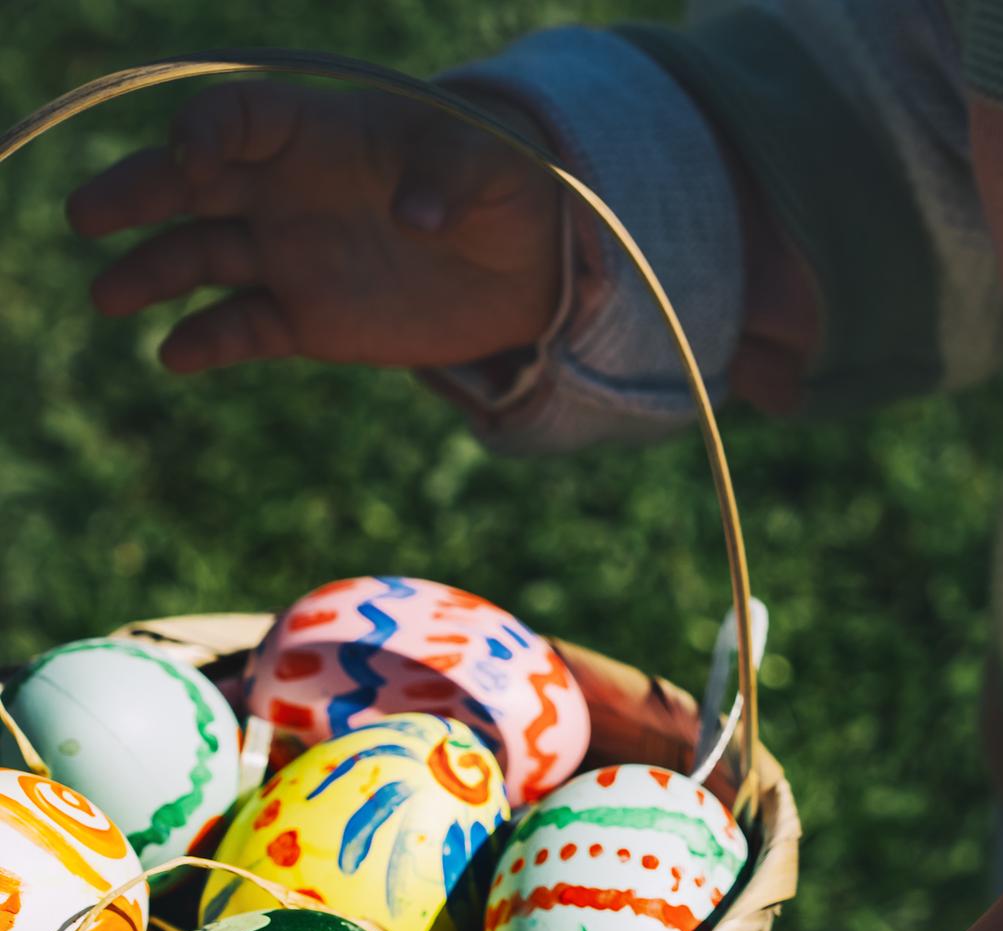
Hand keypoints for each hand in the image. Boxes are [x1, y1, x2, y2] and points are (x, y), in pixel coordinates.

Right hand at [66, 82, 562, 372]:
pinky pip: (241, 328)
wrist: (528, 265)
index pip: (241, 118)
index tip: (192, 158)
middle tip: (87, 216)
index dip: (208, 132)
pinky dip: (207, 341)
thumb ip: (452, 177)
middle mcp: (284, 190)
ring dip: (150, 274)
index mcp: (319, 133)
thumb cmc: (506, 188)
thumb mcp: (494, 168)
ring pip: (199, 257)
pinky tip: (176, 354)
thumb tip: (418, 214)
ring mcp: (288, 254)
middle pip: (191, 183)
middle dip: (137, 194)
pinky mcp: (305, 318)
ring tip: (110, 297)